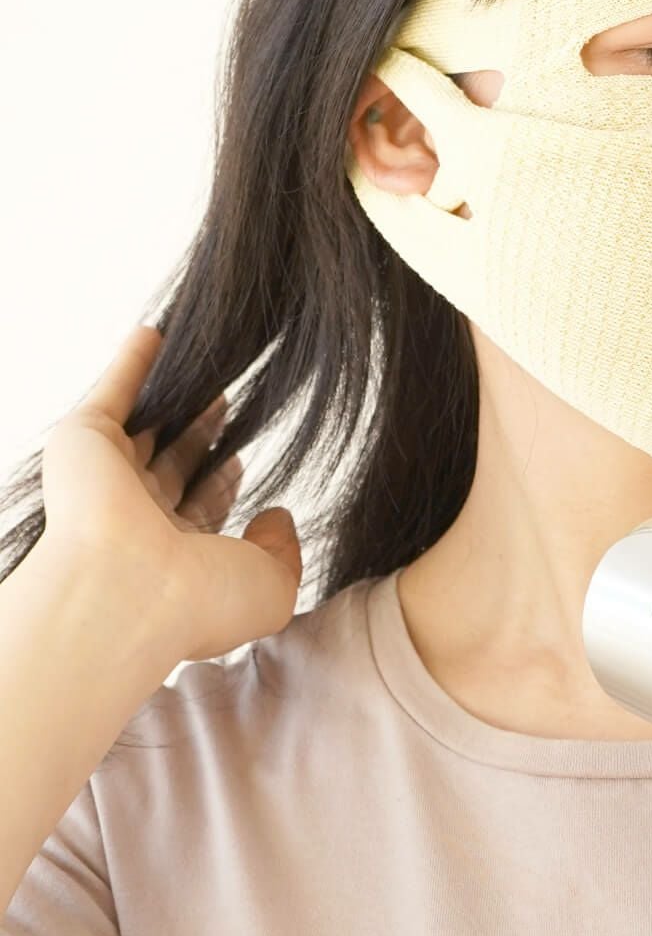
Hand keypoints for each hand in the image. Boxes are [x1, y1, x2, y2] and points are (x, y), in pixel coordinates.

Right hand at [37, 323, 302, 662]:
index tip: (241, 459)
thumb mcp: (270, 588)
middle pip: (172, 465)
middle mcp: (135, 520)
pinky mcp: (85, 441)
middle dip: (199, 435)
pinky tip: (157, 332)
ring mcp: (108, 480)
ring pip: (147, 425)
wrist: (125, 596)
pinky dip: (134, 360)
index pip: (199, 511)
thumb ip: (283, 552)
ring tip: (203, 361)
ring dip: (173, 395)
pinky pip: (115, 389)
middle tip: (225, 400)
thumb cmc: (197, 603)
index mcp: (173, 559)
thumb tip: (277, 516)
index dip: (222, 482)